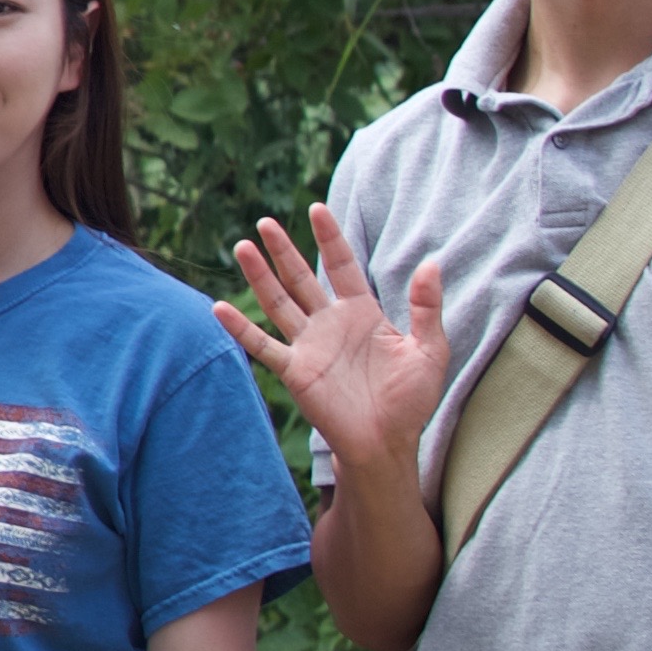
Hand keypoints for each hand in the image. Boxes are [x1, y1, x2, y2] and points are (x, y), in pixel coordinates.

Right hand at [218, 206, 449, 478]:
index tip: (317, 209)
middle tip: (265, 223)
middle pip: (301, 277)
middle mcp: (330, 324)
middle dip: (284, 250)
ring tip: (243, 247)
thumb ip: (428, 307)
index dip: (330, 238)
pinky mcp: (294, 370)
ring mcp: (309, 346)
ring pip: (278, 302)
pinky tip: (220, 307)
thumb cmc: (411, 400)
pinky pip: (262, 345)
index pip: (341, 266)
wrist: (387, 442)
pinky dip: (240, 328)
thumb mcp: (429, 349)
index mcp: (363, 313)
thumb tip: (431, 263)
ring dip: (260, 276)